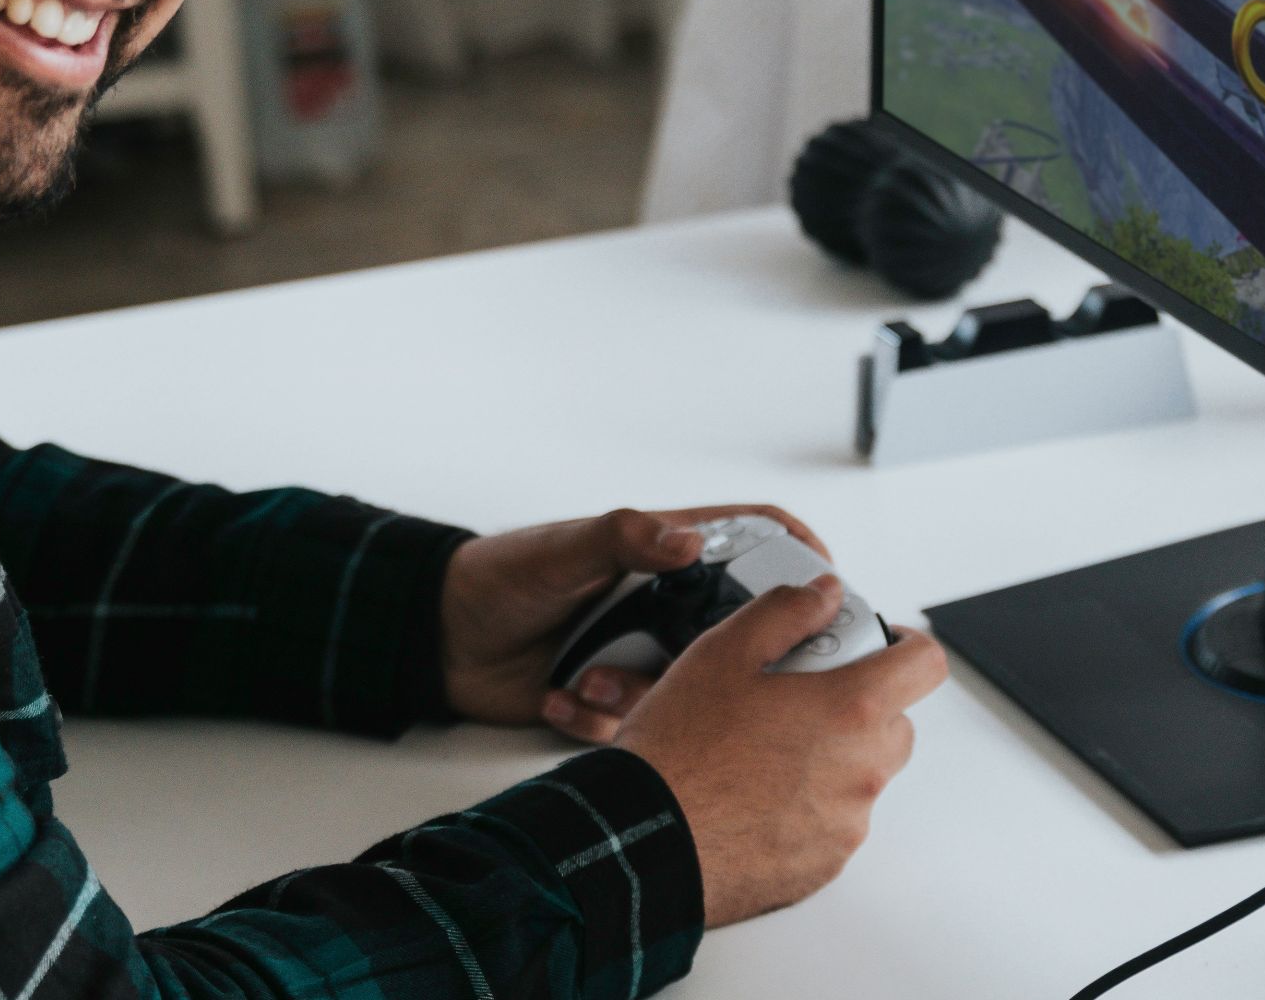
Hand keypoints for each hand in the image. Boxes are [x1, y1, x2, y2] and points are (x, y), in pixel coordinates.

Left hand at [438, 506, 831, 741]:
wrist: (440, 640)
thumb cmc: (500, 576)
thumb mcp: (564, 549)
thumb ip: (625, 538)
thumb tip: (688, 540)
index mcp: (666, 556)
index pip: (755, 541)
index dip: (800, 559)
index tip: (825, 589)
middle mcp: (665, 606)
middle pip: (737, 635)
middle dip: (730, 663)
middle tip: (720, 680)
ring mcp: (643, 656)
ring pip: (689, 692)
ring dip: (641, 694)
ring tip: (589, 678)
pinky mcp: (615, 701)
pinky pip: (639, 726)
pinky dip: (598, 717)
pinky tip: (559, 695)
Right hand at [612, 576, 947, 926]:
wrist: (642, 840)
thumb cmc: (678, 751)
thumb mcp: (723, 653)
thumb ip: (787, 612)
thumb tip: (824, 594)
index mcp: (851, 709)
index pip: (925, 665)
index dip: (906, 646)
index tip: (878, 646)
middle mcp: (861, 770)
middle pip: (894, 723)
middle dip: (859, 705)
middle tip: (798, 700)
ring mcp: (845, 823)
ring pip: (860, 775)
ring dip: (830, 758)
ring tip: (760, 752)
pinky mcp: (823, 864)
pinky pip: (833, 822)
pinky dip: (807, 807)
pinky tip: (753, 796)